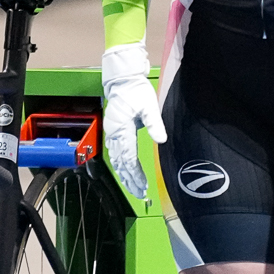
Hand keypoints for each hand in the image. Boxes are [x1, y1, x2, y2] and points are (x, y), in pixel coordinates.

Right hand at [100, 43, 163, 200]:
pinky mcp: (114, 132)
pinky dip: (121, 166)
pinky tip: (126, 173)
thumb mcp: (149, 105)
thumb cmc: (136, 91)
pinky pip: (115, 153)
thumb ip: (155, 123)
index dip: (135, 173)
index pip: (128, 157)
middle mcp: (114, 134)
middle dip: (130, 179)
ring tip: (134, 188)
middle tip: (140, 193)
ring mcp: (112, 134)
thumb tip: (161, 139)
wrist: (123, 80)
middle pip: (121, 163)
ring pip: (117, 160)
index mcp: (121, 129)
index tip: (142, 185)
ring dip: (125, 175)